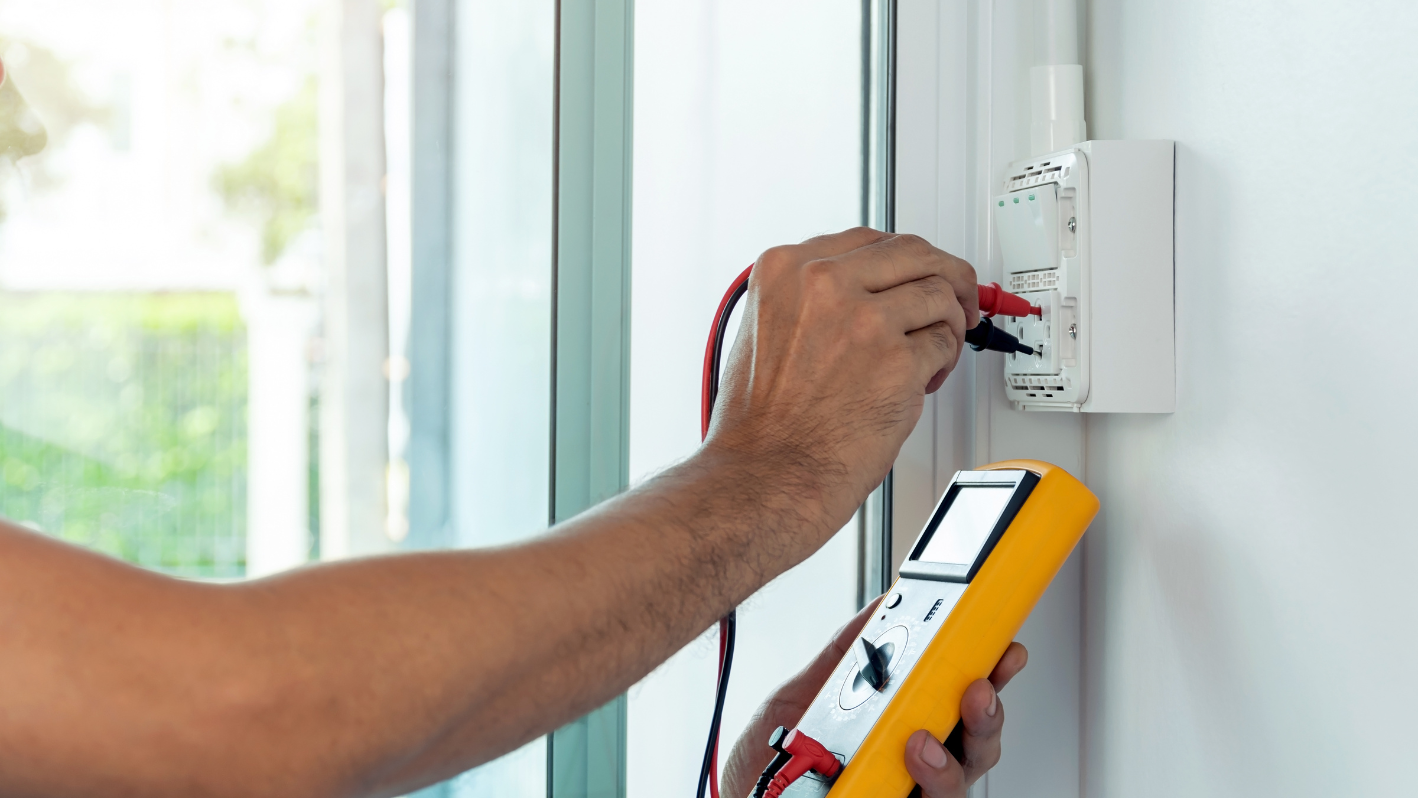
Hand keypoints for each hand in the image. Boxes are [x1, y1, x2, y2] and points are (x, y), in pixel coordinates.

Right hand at [704, 229, 977, 537]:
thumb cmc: (759, 422)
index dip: (902, 259)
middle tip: (959, 297)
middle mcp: (824, 284)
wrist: (764, 475)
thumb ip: (808, 297)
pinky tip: (923, 380)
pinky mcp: (898, 361)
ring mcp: (864, 320)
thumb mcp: (763, 329)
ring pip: (939, 293)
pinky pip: (945, 342)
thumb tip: (862, 287)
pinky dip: (944, 361)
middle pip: (913, 252)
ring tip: (933, 352)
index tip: (916, 272)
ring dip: (948, 323)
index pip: (868, 240)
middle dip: (945, 274)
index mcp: (786, 270)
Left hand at [721, 601, 1026, 797]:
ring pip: (956, 789)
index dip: (991, 674)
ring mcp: (903, 795)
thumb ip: (846, 654)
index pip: (961, 700)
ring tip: (919, 743)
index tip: (1005, 649)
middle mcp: (911, 765)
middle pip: (976, 746)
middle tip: (975, 691)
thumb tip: (882, 608)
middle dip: (986, 716)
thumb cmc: (770, 760)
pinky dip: (918, 793)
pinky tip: (897, 779)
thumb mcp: (802, 693)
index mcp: (903, 724)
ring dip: (947, 765)